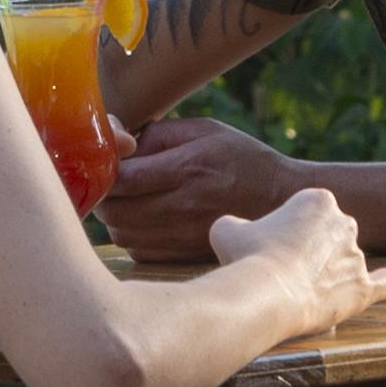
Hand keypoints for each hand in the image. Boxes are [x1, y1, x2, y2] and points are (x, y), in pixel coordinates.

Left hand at [101, 114, 313, 244]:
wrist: (282, 201)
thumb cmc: (242, 160)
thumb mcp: (206, 131)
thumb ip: (159, 134)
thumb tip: (118, 143)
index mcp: (187, 169)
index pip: (122, 177)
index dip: (103, 169)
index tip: (106, 161)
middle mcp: (182, 207)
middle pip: (113, 209)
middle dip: (104, 193)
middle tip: (113, 180)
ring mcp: (182, 236)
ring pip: (120, 232)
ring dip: (115, 215)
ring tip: (129, 199)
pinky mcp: (182, 255)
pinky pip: (136, 249)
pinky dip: (131, 234)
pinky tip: (145, 219)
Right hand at [208, 187, 385, 326]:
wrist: (267, 291)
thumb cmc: (247, 257)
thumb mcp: (228, 229)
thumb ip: (237, 225)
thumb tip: (233, 230)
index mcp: (318, 200)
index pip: (305, 213)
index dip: (285, 233)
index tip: (270, 248)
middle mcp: (345, 223)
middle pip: (329, 236)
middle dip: (311, 251)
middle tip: (283, 270)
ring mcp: (357, 257)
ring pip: (345, 263)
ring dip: (329, 275)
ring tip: (298, 293)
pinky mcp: (363, 288)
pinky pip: (383, 283)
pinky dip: (385, 282)